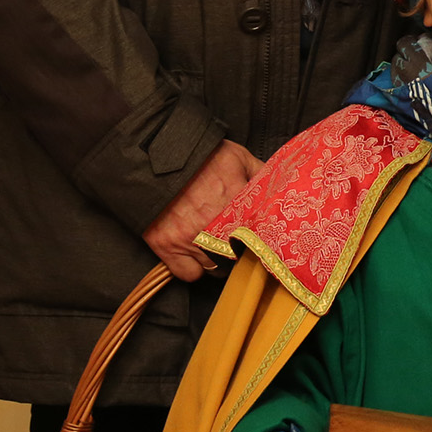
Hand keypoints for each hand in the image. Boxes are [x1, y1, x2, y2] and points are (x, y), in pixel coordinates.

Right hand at [142, 139, 264, 281]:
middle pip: (240, 256)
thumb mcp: (236, 157)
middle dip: (242, 252)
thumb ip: (259, 175)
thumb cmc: (198, 158)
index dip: (263, 239)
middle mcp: (215, 225)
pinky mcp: (167, 247)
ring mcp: (190, 239)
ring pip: (216, 268)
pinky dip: (194, 269)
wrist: (152, 159)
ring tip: (217, 248)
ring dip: (219, 261)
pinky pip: (189, 274)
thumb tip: (279, 188)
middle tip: (239, 245)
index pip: (262, 234)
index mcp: (236, 202)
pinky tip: (196, 256)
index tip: (261, 239)